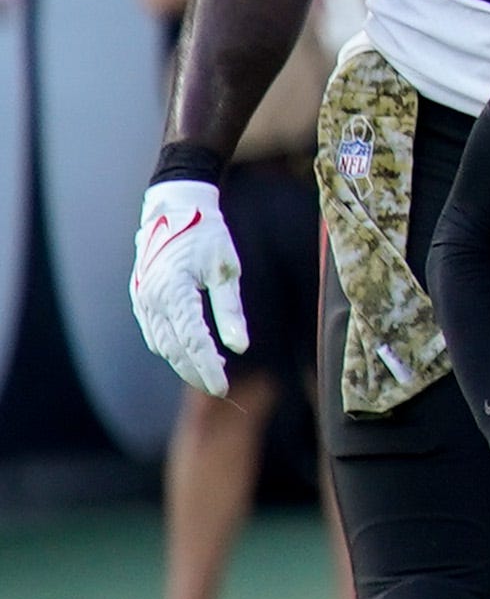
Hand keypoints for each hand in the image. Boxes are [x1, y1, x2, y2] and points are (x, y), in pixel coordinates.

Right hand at [132, 180, 247, 395]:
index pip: (192, 341)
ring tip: (213, 371)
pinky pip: (153, 332)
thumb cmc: (206, 236)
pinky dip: (171, 347)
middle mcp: (152, 297)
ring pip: (161, 343)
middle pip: (173, 348)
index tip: (223, 388)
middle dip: (195, 372)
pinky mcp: (140, 297)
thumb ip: (230, 310)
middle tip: (220, 389)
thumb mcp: (227, 270)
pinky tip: (192, 352)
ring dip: (183, 362)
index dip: (207, 367)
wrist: (174, 209)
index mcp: (174, 289)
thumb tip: (240, 348)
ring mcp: (141, 298)